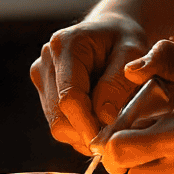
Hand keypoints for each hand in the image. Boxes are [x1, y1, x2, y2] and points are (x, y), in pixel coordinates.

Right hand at [30, 12, 151, 154]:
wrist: (110, 30)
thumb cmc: (124, 38)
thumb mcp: (132, 52)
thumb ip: (118, 83)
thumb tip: (104, 117)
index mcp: (65, 46)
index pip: (69, 97)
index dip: (87, 124)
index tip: (107, 142)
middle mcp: (45, 61)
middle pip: (59, 116)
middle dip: (87, 131)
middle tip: (115, 135)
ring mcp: (41, 75)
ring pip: (57, 124)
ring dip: (84, 132)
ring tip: (109, 122)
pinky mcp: (43, 89)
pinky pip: (59, 122)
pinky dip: (80, 128)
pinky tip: (98, 117)